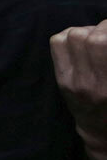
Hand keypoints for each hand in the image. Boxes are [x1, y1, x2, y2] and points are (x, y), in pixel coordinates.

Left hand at [51, 22, 106, 159]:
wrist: (102, 131)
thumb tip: (106, 33)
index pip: (102, 42)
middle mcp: (92, 82)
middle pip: (92, 38)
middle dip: (105, 28)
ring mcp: (73, 80)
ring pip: (73, 36)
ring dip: (89, 30)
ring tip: (98, 36)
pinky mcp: (62, 78)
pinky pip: (57, 43)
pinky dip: (70, 34)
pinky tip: (83, 41)